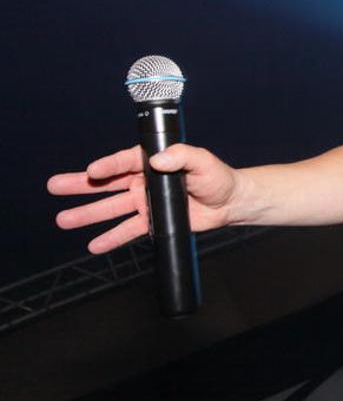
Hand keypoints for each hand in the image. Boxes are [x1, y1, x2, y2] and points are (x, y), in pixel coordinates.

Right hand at [47, 144, 240, 253]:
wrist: (229, 202)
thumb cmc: (217, 176)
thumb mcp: (202, 160)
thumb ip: (181, 156)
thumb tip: (159, 160)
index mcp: (152, 160)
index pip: (124, 161)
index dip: (107, 165)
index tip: (92, 171)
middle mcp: (143, 180)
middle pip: (107, 183)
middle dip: (80, 185)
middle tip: (54, 186)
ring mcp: (145, 201)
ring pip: (111, 208)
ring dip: (87, 214)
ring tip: (63, 220)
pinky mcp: (153, 220)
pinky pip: (128, 230)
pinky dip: (111, 238)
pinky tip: (94, 245)